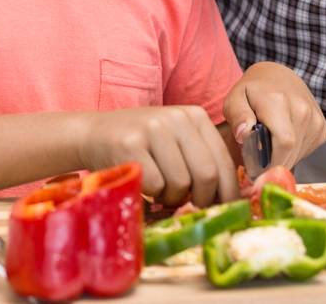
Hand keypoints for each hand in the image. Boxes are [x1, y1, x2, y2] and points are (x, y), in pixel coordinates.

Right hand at [76, 105, 239, 208]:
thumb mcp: (176, 141)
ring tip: (159, 190)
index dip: (227, 192)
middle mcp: (176, 117)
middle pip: (206, 174)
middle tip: (186, 205)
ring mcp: (152, 128)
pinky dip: (151, 194)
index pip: (224, 161)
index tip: (223, 209)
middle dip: (200, 200)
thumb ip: (202, 159)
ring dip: (171, 198)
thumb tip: (232, 198)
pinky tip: (142, 183)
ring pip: (180, 183)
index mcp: (194, 116)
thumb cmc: (142, 146)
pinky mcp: (130, 143)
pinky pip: (155, 185)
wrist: (93, 134)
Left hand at [222, 62, 325, 169]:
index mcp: (279, 102)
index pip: (283, 143)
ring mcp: (316, 120)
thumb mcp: (235, 98)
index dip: (270, 162)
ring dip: (282, 158)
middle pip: (290, 153)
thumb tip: (243, 135)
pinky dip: (293, 153)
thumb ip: (237, 115)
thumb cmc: (252, 91)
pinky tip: (283, 139)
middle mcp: (303, 110)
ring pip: (298, 155)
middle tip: (258, 159)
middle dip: (273, 163)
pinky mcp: (323, 129)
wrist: (278, 77)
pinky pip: (306, 151)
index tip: (255, 169)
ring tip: (269, 144)